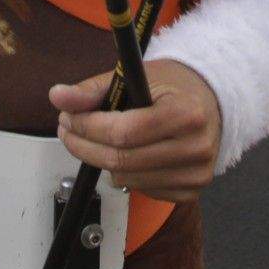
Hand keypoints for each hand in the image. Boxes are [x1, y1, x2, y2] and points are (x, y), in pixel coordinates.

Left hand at [52, 59, 223, 201]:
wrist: (210, 103)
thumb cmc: (172, 87)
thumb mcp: (136, 76)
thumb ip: (94, 89)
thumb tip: (57, 97)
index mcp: (186, 113)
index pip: (124, 132)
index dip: (88, 127)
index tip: (67, 118)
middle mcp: (196, 147)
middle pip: (123, 160)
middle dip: (85, 146)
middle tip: (68, 130)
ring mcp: (196, 174)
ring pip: (128, 179)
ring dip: (101, 161)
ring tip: (93, 140)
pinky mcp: (191, 192)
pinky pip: (142, 189)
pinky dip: (124, 173)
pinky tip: (124, 153)